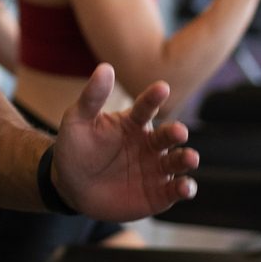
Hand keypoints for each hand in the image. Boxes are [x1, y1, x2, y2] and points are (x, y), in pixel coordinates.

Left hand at [48, 64, 200, 222]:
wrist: (70, 187)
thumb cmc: (75, 149)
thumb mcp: (78, 121)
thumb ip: (92, 97)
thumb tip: (105, 68)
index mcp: (133, 122)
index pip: (146, 106)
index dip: (154, 97)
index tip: (162, 88)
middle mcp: (149, 143)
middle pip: (168, 135)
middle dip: (176, 132)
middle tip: (178, 132)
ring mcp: (155, 168)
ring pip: (177, 161)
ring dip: (186, 159)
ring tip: (190, 158)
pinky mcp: (157, 194)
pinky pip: (174, 190)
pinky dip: (184, 188)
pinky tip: (185, 187)